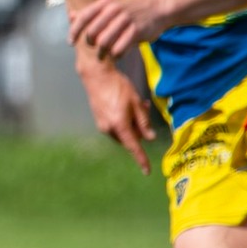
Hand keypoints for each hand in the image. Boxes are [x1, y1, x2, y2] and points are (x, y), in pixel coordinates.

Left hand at [67, 0, 169, 58]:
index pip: (83, 18)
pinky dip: (115, 55)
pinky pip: (119, 49)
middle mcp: (114, 10)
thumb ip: (91, 12)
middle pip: (92, 33)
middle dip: (90, 43)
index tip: (71, 42)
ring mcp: (126, 20)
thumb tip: (71, 16)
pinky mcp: (136, 31)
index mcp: (105, 3)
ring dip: (101, 52)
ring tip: (104, 55)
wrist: (158, 8)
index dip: (74, 31)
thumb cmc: (130, 10)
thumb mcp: (110, 6)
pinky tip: (117, 55)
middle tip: (94, 47)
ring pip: (104, 43)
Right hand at [79, 59, 157, 174]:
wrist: (97, 76)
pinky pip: (115, 126)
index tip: (147, 171)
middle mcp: (109, 129)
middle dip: (140, 129)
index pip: (133, 147)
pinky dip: (124, 121)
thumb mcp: (136, 103)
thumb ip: (143, 122)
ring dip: (132, 123)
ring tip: (137, 104)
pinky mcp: (99, 120)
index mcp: (120, 125)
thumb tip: (150, 137)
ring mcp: (102, 125)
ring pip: (123, 132)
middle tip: (145, 108)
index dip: (141, 159)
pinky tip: (127, 106)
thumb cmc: (118, 87)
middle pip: (130, 138)